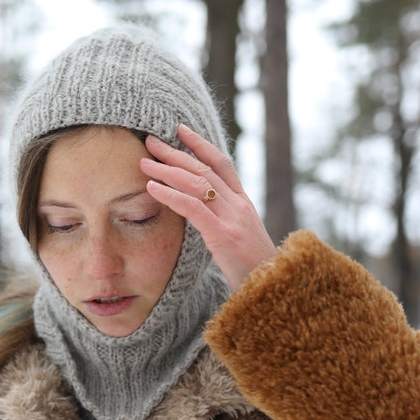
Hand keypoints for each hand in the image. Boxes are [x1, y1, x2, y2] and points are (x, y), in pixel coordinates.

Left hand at [142, 125, 276, 289]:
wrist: (275, 290)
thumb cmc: (254, 271)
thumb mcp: (241, 240)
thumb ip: (224, 223)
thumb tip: (200, 215)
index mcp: (244, 204)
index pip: (222, 164)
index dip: (200, 145)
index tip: (180, 130)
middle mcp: (239, 206)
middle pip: (204, 169)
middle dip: (175, 152)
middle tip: (150, 140)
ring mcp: (233, 218)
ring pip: (197, 183)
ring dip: (167, 170)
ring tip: (144, 162)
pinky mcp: (223, 235)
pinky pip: (193, 208)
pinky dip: (170, 194)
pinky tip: (152, 188)